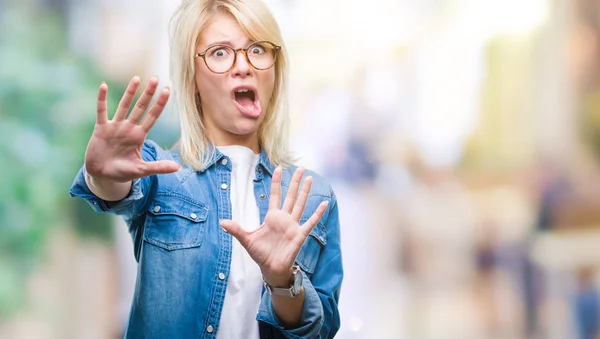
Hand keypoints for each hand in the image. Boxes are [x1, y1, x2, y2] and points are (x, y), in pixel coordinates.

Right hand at [84, 77, 179, 182]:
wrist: (102, 175)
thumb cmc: (122, 172)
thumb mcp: (141, 170)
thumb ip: (158, 167)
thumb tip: (178, 168)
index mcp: (139, 136)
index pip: (153, 117)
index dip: (160, 104)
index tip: (168, 90)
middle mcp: (129, 128)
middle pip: (140, 107)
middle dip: (148, 94)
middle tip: (155, 78)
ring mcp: (115, 127)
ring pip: (124, 106)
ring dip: (130, 92)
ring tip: (137, 78)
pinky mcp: (101, 129)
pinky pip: (101, 111)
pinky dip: (102, 99)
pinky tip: (104, 86)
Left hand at [220, 167, 328, 285]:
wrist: (271, 269)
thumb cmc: (260, 254)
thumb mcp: (247, 240)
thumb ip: (236, 229)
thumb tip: (222, 221)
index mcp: (272, 217)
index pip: (275, 195)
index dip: (276, 182)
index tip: (278, 168)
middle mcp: (284, 218)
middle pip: (290, 195)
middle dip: (294, 182)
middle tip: (299, 168)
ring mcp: (293, 225)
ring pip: (300, 204)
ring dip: (305, 192)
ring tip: (309, 178)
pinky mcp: (300, 235)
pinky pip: (311, 222)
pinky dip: (318, 213)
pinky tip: (324, 203)